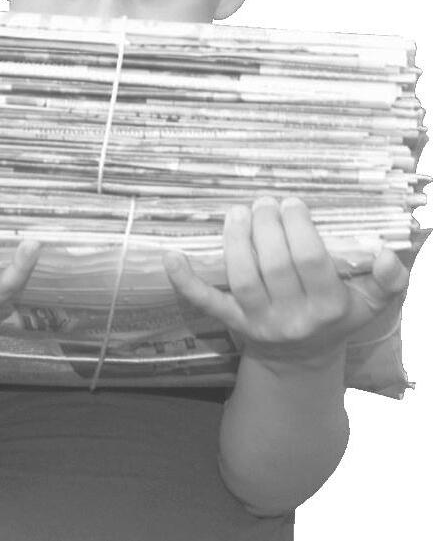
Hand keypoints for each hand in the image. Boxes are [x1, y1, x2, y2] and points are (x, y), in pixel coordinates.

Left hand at [163, 196, 408, 368]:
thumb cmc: (336, 317)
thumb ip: (388, 279)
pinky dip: (187, 281)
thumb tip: (388, 252)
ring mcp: (259, 322)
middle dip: (267, 226)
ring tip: (237, 211)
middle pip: (274, 265)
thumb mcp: (370, 302)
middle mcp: (293, 317)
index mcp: (328, 307)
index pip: (310, 261)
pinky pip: (207, 303)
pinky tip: (173, 256)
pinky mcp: (232, 323)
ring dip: (236, 240)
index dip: (298, 227)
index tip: (292, 204)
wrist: (301, 360)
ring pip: (243, 279)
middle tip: (265, 201)